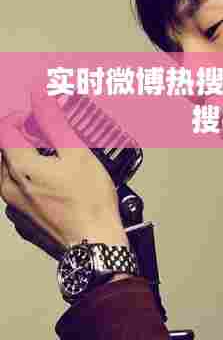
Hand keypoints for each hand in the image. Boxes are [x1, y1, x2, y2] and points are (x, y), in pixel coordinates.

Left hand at [0, 91, 127, 250]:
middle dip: (22, 136)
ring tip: (53, 158)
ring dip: (25, 158)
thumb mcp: (77, 153)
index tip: (39, 116)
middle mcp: (9, 188)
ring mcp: (14, 206)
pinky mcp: (23, 220)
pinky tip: (53, 182)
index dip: (20, 116)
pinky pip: (16, 191)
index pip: (4, 129)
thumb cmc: (90, 202)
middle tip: (48, 135)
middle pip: (3, 150)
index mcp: (20, 168)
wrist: (95, 243)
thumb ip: (54, 122)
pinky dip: (29, 179)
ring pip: (8, 172)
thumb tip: (40, 97)